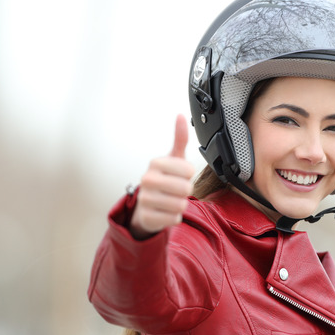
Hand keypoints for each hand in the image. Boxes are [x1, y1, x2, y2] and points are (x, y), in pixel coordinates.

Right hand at [130, 115, 194, 238]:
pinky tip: (165, 212)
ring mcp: (144, 198)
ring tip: (170, 200)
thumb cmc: (164, 179)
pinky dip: (174, 217)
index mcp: (155, 163)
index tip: (179, 175)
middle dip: (186, 191)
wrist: (147, 205)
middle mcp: (147, 179)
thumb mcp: (173, 158)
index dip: (189, 175)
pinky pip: (174, 218)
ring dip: (180, 205)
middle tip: (175, 190)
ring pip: (181, 205)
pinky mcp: (146, 217)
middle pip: (186, 189)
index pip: (189, 170)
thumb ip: (180, 139)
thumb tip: (181, 116)